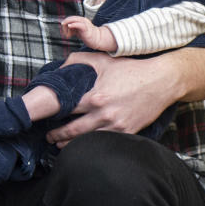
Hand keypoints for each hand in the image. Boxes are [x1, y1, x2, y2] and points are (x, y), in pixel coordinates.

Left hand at [45, 50, 179, 147]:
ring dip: (71, 144)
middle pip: (72, 131)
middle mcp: (103, 114)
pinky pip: (104, 143)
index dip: (52, 116)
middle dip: (57, 136)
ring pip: (86, 141)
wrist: (161, 81)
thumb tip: (60, 67)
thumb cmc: (131, 69)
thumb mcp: (102, 60)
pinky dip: (91, 145)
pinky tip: (84, 145)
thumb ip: (78, 61)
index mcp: (94, 97)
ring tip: (60, 144)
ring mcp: (115, 126)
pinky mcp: (126, 133)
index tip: (43, 119)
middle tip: (48, 137)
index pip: (65, 110)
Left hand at [60, 16, 115, 51]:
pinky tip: (69, 26)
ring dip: (67, 27)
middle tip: (64, 32)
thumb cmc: (87, 35)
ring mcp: (84, 23)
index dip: (65, 22)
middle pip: (70, 18)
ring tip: (68, 35)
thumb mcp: (77, 30)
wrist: (97, 39)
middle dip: (65, 24)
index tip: (64, 29)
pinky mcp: (86, 28)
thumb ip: (72, 28)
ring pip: (73, 20)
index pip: (70, 18)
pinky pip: (78, 24)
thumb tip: (64, 28)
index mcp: (80, 19)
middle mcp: (82, 20)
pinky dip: (73, 25)